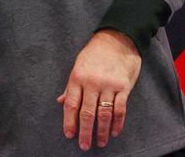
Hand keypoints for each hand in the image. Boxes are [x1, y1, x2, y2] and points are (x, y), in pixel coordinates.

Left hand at [57, 29, 140, 149]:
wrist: (117, 40)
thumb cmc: (94, 54)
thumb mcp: (78, 66)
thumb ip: (71, 87)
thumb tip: (60, 101)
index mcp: (77, 78)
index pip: (71, 104)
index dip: (69, 121)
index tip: (69, 134)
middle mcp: (92, 83)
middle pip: (87, 112)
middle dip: (85, 131)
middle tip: (84, 145)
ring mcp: (108, 85)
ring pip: (104, 114)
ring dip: (102, 131)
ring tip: (101, 142)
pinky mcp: (123, 87)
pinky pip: (120, 109)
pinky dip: (118, 123)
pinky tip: (115, 131)